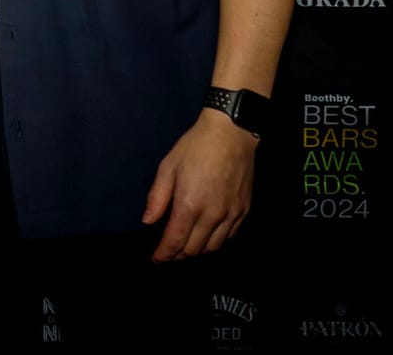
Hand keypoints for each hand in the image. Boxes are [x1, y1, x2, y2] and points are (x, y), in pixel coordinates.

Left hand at [142, 108, 256, 260]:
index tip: (156, 259)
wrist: (231, 134)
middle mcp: (212, 215)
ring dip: (197, 251)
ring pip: (213, 247)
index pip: (175, 241)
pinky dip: (216, 241)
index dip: (164, 254)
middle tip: (168, 254)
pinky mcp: (243, 211)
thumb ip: (157, 197)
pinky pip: (229, 236)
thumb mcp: (167, 167)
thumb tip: (148, 221)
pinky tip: (207, 236)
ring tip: (186, 247)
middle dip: (178, 255)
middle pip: (194, 249)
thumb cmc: (195, 147)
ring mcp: (231, 214)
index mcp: (189, 204)